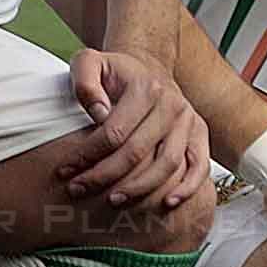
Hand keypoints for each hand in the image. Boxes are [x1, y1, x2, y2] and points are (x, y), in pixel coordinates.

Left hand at [61, 46, 214, 220]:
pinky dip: (187, 188)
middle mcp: (172, 104)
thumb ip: (86, 82)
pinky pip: (199, 167)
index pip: (114, 131)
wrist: (148, 67)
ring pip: (168, 164)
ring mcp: (189, 121)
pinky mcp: (200, 135)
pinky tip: (167, 203)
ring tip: (113, 200)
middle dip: (105, 175)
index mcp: (145, 87)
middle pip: (138, 151)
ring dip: (140, 188)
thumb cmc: (114, 71)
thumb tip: (98, 113)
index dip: (88, 154)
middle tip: (80, 189)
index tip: (66, 170)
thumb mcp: (90, 63)